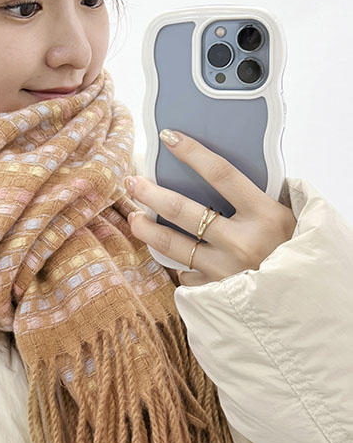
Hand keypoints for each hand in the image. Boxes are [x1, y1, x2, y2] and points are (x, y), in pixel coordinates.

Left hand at [125, 129, 296, 286]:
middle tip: (133, 181)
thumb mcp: (289, 219)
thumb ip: (259, 199)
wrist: (309, 304)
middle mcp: (243, 243)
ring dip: (147, 229)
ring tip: (134, 217)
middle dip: (151, 193)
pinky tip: (171, 256)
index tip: (169, 138)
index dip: (192, 153)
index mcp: (267, 216)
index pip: (222, 174)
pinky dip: (179, 264)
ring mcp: (226, 270)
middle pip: (183, 211)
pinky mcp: (216, 293)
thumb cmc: (298, 254)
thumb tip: (221, 176)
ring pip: (173, 245)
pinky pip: (186, 274)